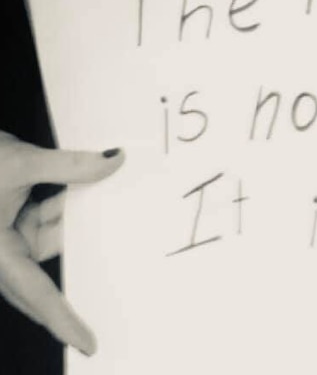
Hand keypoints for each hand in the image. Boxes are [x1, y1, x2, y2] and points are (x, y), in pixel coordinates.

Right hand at [0, 132, 124, 354]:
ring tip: (108, 201)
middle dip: (79, 267)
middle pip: (44, 274)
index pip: (37, 295)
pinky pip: (45, 219)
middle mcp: (1, 252)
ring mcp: (6, 236)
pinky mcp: (10, 219)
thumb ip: (70, 165)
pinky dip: (63, 206)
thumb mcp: (22, 161)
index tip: (88, 343)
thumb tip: (113, 161)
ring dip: (73, 220)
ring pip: (49, 238)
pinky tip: (86, 186)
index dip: (63, 322)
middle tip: (117, 282)